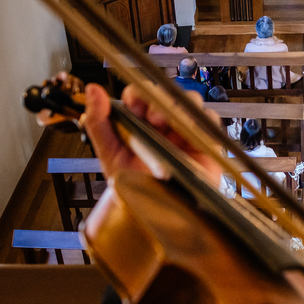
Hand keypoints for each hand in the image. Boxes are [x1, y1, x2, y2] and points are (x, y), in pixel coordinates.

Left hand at [80, 82, 222, 187]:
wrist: (153, 213)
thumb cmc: (134, 185)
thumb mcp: (110, 154)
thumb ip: (98, 122)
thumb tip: (93, 90)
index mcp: (141, 121)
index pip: (142, 94)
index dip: (138, 94)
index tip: (133, 105)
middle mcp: (164, 124)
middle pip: (168, 93)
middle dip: (160, 100)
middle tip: (152, 117)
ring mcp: (184, 132)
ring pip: (190, 102)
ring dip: (179, 106)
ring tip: (167, 124)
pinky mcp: (204, 142)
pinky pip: (211, 121)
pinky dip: (202, 120)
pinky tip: (187, 132)